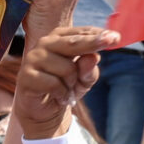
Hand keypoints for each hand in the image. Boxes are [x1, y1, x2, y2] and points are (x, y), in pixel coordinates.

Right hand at [13, 25, 116, 140]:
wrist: (42, 110)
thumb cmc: (64, 87)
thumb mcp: (83, 80)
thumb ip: (89, 69)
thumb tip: (92, 57)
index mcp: (60, 38)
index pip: (82, 33)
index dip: (99, 35)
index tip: (116, 37)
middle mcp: (45, 43)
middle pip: (73, 43)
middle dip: (92, 43)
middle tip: (111, 40)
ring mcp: (34, 58)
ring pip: (67, 69)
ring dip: (71, 84)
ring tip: (65, 89)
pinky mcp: (26, 76)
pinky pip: (54, 84)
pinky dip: (62, 94)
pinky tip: (58, 97)